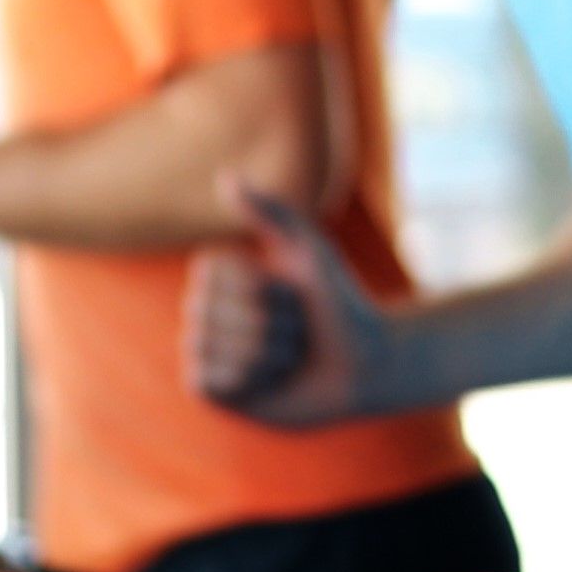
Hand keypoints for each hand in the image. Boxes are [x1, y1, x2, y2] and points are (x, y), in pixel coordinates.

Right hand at [185, 181, 386, 427]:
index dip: (258, 283)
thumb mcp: (309, 250)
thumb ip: (272, 212)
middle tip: (297, 331)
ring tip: (290, 357)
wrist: (367, 363)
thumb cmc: (340, 303)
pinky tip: (270, 382)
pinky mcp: (217, 394)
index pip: (209, 271)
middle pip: (208, 310)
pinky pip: (205, 382)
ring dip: (265, 353)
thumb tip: (224, 177)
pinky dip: (246, 380)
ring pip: (211, 347)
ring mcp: (210, 354)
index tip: (292, 292)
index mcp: (223, 277)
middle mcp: (209, 314)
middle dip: (267, 321)